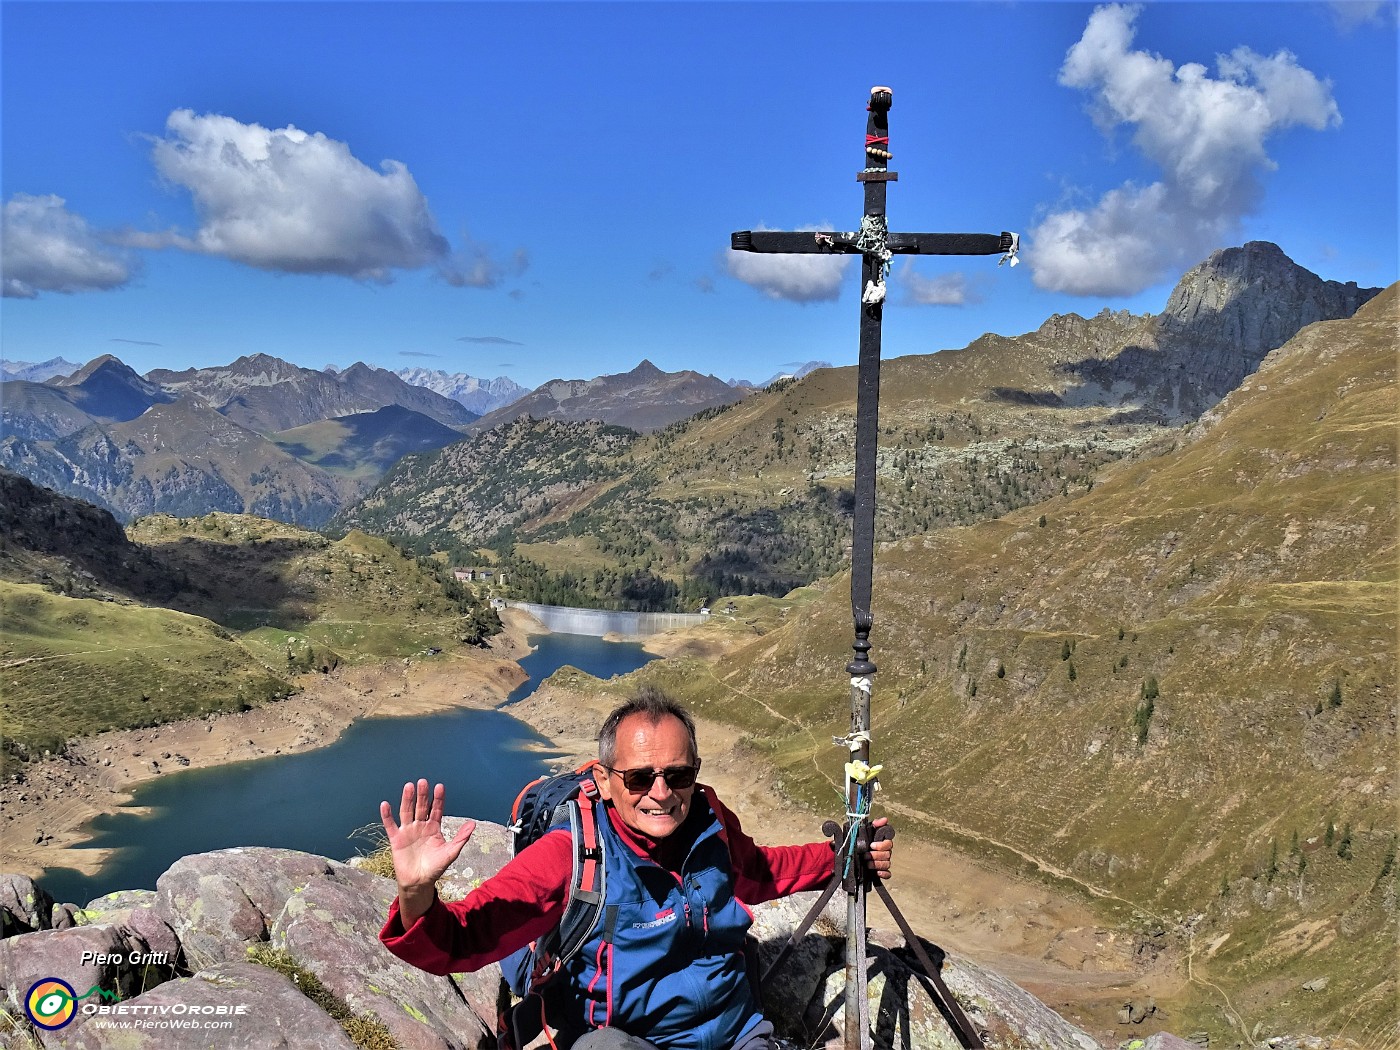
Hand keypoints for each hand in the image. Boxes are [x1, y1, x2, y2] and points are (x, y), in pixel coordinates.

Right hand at [379, 779, 474, 923]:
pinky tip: (385, 804)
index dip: (438, 798)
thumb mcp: (451, 853)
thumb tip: (473, 823)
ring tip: (409, 786)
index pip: (436, 809)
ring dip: (407, 799)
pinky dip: (387, 815)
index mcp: (434, 827)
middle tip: (423, 782)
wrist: (419, 882)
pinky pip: (390, 825)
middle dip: (422, 795)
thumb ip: (461, 838)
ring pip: (407, 812)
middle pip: (421, 807)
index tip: (439, 786)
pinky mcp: (396, 839)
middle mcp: (421, 826)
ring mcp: (408, 831)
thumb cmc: (436, 867)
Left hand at [865, 817, 892, 880]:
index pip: (888, 844)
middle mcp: (886, 852)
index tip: (872, 845)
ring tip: (868, 864)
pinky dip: (884, 874)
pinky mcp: (881, 871)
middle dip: (876, 856)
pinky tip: (877, 873)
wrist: (854, 851)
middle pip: (887, 855)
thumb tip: (884, 819)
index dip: (881, 845)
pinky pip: (887, 874)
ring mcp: (884, 862)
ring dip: (877, 864)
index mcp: (884, 843)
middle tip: (866, 856)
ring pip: (886, 864)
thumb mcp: (867, 830)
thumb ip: (876, 824)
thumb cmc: (863, 840)